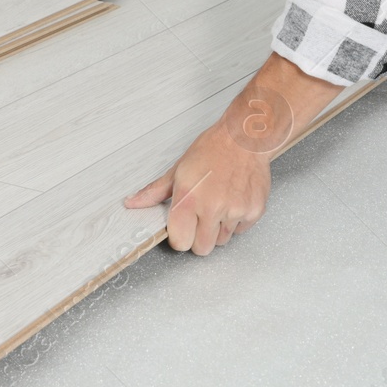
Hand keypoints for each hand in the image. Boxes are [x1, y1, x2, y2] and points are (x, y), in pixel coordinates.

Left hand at [124, 114, 271, 255]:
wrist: (246, 138)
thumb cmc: (213, 149)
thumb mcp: (179, 169)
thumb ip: (155, 192)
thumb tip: (131, 203)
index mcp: (189, 199)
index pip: (180, 243)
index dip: (181, 236)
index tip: (183, 227)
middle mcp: (212, 208)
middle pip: (202, 248)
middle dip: (200, 237)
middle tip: (203, 215)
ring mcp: (235, 211)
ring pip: (222, 240)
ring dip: (219, 228)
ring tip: (221, 203)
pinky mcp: (254, 211)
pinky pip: (241, 231)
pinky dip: (238, 221)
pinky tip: (235, 200)